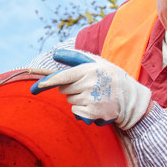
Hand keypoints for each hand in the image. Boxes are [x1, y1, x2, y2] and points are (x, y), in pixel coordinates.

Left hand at [29, 49, 151, 129]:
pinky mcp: (92, 113)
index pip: (62, 77)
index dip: (46, 83)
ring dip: (78, 100)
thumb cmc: (111, 77)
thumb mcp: (97, 62)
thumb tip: (55, 54)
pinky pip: (76, 112)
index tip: (34, 88)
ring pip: (70, 101)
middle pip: (64, 90)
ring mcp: (90, 100)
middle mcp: (88, 84)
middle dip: (70, 89)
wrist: (131, 98)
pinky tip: (95, 106)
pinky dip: (82, 111)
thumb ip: (75, 57)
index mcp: (88, 70)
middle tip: (87, 87)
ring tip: (95, 96)